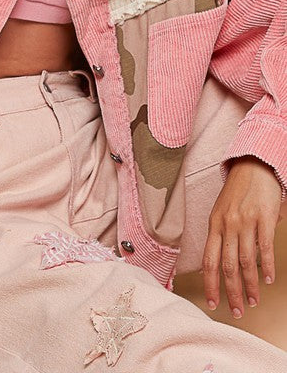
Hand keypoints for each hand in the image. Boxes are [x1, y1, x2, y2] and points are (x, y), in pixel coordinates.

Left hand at [201, 155, 281, 318]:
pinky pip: (264, 247)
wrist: (253, 165)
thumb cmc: (237, 190)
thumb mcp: (222, 211)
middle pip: (227, 266)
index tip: (213, 302)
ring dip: (249, 285)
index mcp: (213, 224)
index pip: (208, 260)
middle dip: (231, 292)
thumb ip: (223, 234)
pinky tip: (267, 279)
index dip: (209, 284)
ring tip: (253, 300)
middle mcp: (226, 224)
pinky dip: (265, 266)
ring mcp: (245, 221)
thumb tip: (228, 260)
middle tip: (236, 311)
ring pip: (245, 261)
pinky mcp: (263, 218)